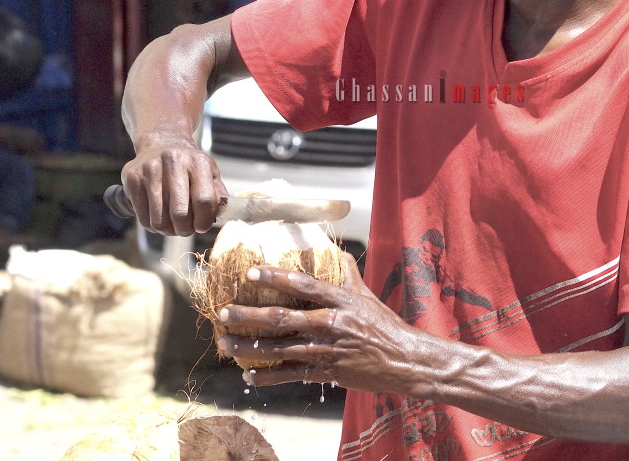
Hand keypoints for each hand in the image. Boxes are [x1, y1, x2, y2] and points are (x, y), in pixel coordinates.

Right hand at [120, 142, 226, 235]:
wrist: (161, 143)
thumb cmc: (189, 165)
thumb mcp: (209, 173)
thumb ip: (218, 195)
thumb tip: (223, 216)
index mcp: (198, 161)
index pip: (204, 200)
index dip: (204, 220)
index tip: (202, 227)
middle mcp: (173, 161)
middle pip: (180, 213)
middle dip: (185, 230)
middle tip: (186, 230)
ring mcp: (150, 169)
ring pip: (159, 219)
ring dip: (168, 230)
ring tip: (173, 226)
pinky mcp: (132, 178)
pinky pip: (143, 217)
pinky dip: (152, 226)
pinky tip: (159, 218)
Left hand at [217, 255, 426, 394]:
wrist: (405, 360)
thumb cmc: (385, 325)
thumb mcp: (367, 295)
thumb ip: (348, 274)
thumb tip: (336, 251)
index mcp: (341, 300)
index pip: (303, 285)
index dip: (275, 277)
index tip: (250, 272)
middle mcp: (331, 323)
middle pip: (282, 318)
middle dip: (248, 316)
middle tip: (223, 313)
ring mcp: (328, 350)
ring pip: (280, 349)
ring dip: (249, 347)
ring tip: (225, 343)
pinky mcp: (328, 372)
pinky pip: (291, 375)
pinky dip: (268, 377)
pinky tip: (248, 376)